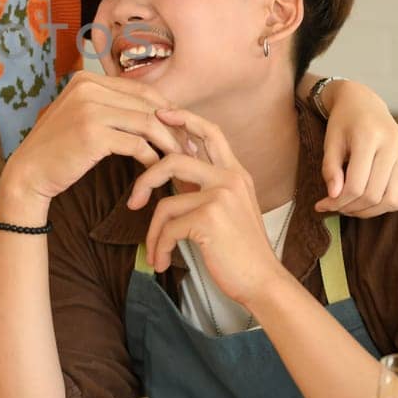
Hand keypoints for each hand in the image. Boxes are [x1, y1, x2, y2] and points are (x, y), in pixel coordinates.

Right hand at [0, 71, 186, 218]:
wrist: (29, 172)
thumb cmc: (59, 149)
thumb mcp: (83, 117)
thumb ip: (111, 106)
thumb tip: (157, 110)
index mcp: (87, 78)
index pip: (141, 90)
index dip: (166, 110)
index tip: (182, 131)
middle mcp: (88, 87)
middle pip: (148, 104)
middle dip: (173, 127)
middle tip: (189, 148)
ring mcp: (89, 108)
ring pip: (147, 123)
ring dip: (168, 144)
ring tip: (178, 161)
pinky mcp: (93, 133)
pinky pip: (137, 144)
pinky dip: (151, 158)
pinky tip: (154, 170)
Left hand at [128, 108, 285, 310]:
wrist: (263, 282)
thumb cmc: (240, 251)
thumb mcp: (228, 211)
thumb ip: (204, 189)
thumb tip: (172, 174)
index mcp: (236, 173)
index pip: (211, 132)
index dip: (184, 118)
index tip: (159, 114)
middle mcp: (230, 178)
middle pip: (175, 158)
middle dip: (147, 178)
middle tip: (133, 201)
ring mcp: (221, 196)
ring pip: (166, 201)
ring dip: (154, 231)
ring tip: (155, 251)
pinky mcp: (209, 217)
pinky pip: (168, 227)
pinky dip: (160, 246)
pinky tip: (162, 261)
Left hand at [314, 81, 397, 215]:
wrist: (364, 104)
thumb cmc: (343, 123)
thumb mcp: (330, 141)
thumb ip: (330, 169)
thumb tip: (333, 197)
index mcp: (370, 137)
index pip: (355, 185)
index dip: (337, 202)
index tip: (322, 205)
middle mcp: (394, 146)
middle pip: (374, 195)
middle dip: (350, 207)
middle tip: (336, 206)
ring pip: (392, 200)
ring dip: (370, 211)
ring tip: (352, 205)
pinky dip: (392, 205)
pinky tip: (374, 201)